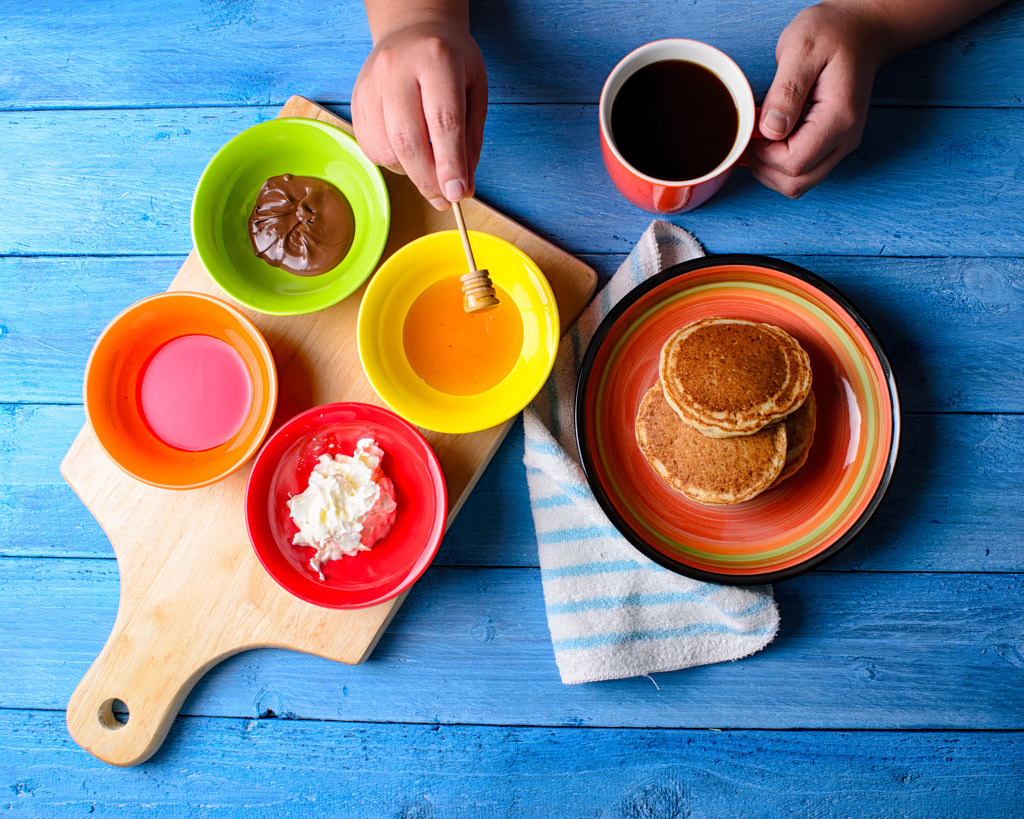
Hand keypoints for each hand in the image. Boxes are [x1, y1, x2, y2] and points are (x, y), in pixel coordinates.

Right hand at [352, 18, 486, 209]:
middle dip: (427, 179)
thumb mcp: (475, 90)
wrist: (412, 29)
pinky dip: (392, 161)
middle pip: (408, 140)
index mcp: (436, 60)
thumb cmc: (449, 61)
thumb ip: (470, 140)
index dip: (450, 164)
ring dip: (410, 171)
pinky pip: (371, 148)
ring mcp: (371, 84)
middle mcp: (397, 69)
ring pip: (386, 149)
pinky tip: (408, 150)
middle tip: (443, 198)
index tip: (457, 194)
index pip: (443, 122)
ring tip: (428, 163)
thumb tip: (461, 187)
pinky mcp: (356, 100)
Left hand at [750, 2, 885, 197]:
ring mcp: (840, 146)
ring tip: (763, 134)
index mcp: (839, 119)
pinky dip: (779, 164)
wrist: (860, 30)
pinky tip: (773, 137)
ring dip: (770, 169)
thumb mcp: (801, 49)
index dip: (764, 154)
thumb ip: (786, 92)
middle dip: (764, 166)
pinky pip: (802, 172)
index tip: (755, 127)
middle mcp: (845, 140)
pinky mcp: (832, 146)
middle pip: (796, 184)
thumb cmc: (832, 33)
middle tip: (755, 133)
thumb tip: (770, 131)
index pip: (794, 164)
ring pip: (798, 185)